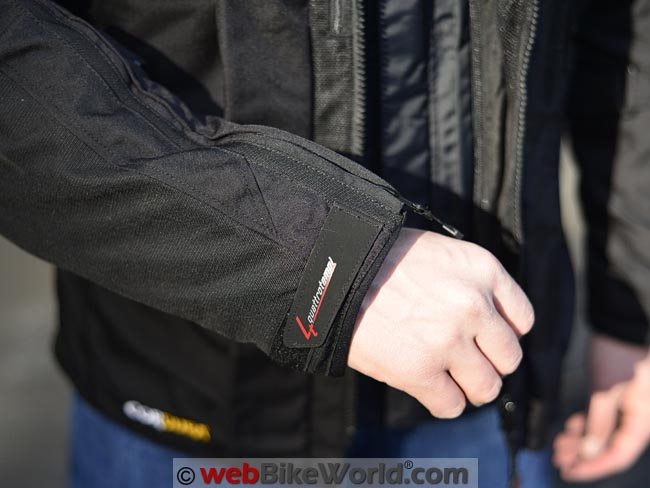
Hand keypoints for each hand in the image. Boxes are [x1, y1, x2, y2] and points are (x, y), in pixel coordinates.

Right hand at [347, 227, 533, 417]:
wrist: (333, 271)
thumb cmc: (380, 258)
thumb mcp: (438, 252)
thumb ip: (468, 280)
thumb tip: (484, 315)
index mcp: (482, 270)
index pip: (523, 319)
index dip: (502, 333)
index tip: (485, 338)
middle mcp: (474, 307)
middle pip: (509, 358)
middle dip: (488, 362)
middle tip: (465, 360)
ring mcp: (448, 342)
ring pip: (486, 388)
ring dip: (469, 387)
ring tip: (448, 378)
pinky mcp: (420, 372)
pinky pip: (451, 406)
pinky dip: (442, 402)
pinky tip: (428, 387)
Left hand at [554, 334, 649, 481]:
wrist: (619, 327)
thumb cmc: (618, 357)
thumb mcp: (606, 390)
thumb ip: (599, 422)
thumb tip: (589, 453)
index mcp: (642, 421)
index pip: (618, 455)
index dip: (594, 467)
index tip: (569, 471)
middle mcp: (637, 419)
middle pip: (610, 447)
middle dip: (583, 455)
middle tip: (557, 458)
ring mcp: (626, 408)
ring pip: (603, 434)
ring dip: (581, 442)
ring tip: (558, 445)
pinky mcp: (616, 397)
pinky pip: (601, 420)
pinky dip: (585, 426)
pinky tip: (569, 429)